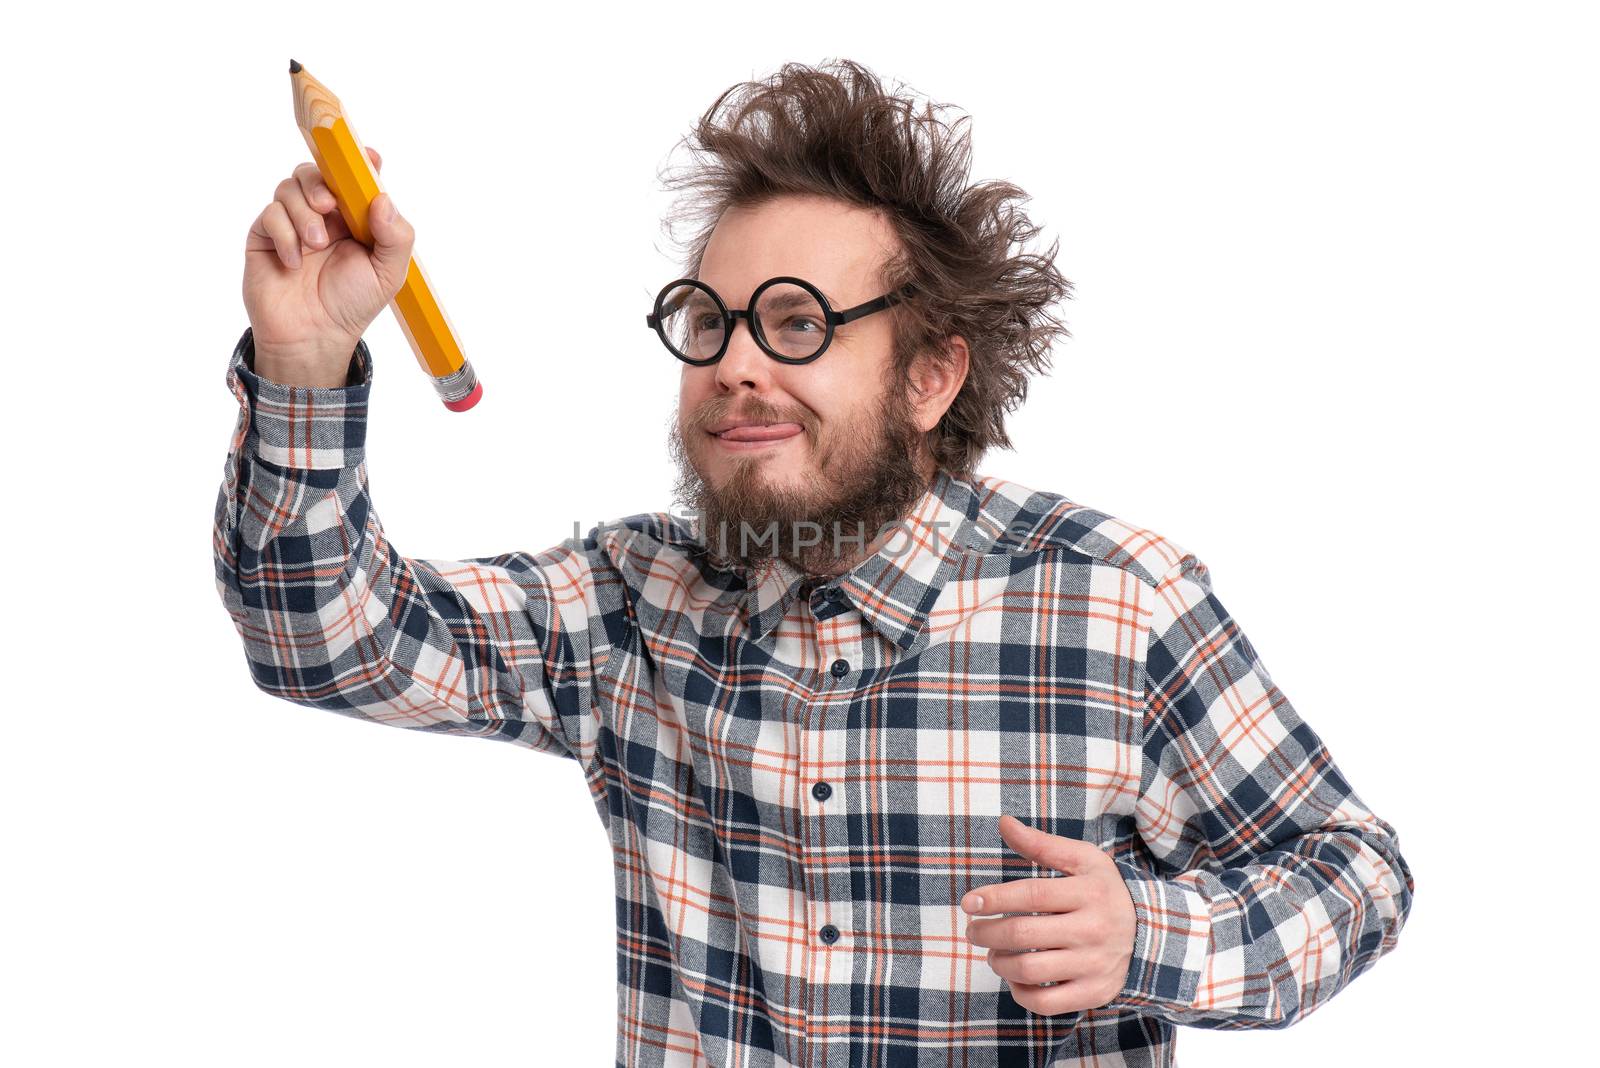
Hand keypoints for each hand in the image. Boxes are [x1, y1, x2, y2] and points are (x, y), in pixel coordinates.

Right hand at [242, 146, 415, 382]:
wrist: (312, 337)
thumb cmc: (351, 306)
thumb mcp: (388, 274)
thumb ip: (396, 237)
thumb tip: (383, 198)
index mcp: (355, 218)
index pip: (355, 178)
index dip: (359, 162)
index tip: (367, 158)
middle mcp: (323, 215)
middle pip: (316, 172)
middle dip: (321, 183)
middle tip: (328, 207)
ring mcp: (292, 223)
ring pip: (290, 188)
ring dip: (303, 213)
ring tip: (315, 246)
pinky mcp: (266, 236)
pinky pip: (270, 214)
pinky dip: (284, 235)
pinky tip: (293, 263)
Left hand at [962, 814, 1137, 1015]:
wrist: (1153, 932)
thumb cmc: (1103, 890)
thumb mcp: (1082, 860)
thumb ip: (1041, 844)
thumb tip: (1003, 823)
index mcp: (1089, 892)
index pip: (1032, 894)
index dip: (994, 898)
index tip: (968, 902)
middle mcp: (1094, 929)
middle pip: (1024, 934)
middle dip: (987, 932)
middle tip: (972, 930)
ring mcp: (1095, 965)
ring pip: (1029, 970)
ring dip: (998, 962)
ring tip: (994, 952)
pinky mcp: (1094, 993)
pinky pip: (1045, 1003)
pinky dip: (1019, 992)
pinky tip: (1015, 976)